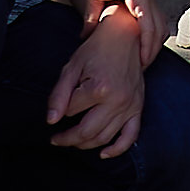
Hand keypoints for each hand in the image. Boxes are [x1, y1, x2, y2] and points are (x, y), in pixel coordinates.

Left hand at [45, 2, 153, 160]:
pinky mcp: (137, 107)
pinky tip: (103, 154)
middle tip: (55, 140)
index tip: (56, 110)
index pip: (71, 112)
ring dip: (85, 145)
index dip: (60, 112)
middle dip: (67, 139)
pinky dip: (118, 149)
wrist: (125, 36)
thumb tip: (51, 121)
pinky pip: (130, 136)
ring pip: (104, 137)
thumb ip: (59, 95)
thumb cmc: (96, 50)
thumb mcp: (71, 67)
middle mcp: (116, 100)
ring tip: (71, 142)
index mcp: (98, 88)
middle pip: (86, 132)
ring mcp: (129, 105)